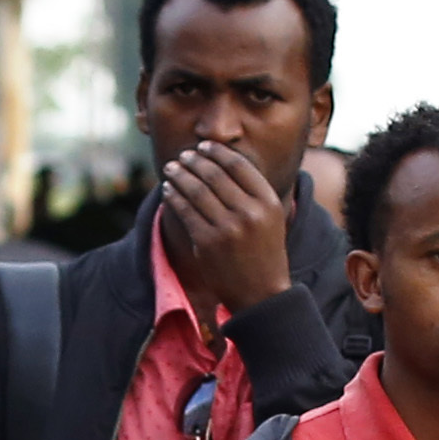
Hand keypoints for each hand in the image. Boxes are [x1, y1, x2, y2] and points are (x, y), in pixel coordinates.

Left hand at [156, 139, 293, 322]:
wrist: (261, 294)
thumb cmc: (264, 252)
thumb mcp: (270, 217)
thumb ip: (253, 191)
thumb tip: (222, 160)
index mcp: (268, 202)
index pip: (238, 165)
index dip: (217, 152)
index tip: (204, 146)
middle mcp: (249, 212)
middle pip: (214, 175)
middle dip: (193, 161)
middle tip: (183, 155)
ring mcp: (227, 228)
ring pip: (196, 190)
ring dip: (179, 175)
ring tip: (171, 168)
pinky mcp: (207, 243)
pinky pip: (185, 211)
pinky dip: (173, 196)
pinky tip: (168, 190)